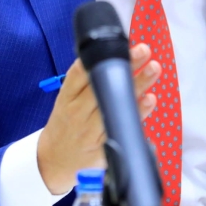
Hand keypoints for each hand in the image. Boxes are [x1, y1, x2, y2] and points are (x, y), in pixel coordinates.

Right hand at [37, 43, 159, 194]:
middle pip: (103, 86)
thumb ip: (84, 80)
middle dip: (125, 67)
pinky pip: (123, 127)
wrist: (53, 161)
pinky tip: (149, 99)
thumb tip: (112, 55)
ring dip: (138, 85)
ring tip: (153, 68)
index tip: (118, 44)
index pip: (81, 73)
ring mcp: (91, 131)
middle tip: (143, 50)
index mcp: (67, 97)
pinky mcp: (104, 148)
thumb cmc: (65, 124)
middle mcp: (78, 113)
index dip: (101, 57)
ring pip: (116, 105)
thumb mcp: (66, 100)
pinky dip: (138, 113)